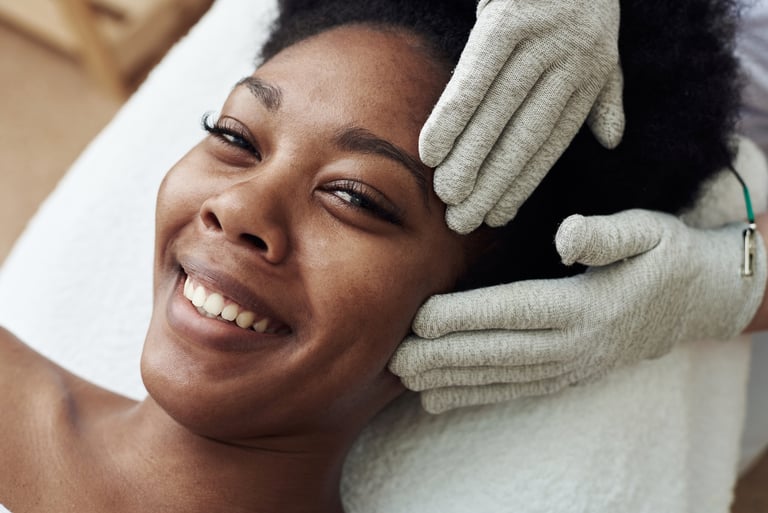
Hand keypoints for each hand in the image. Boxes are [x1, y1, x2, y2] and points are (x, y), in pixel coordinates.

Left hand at [389, 210, 765, 412]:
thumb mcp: (647, 231)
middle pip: (498, 351)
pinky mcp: (567, 376)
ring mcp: (570, 366)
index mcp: (585, 304)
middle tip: (394, 358)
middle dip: (443, 356)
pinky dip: (475, 397)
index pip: (515, 310)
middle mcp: (574, 343)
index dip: (466, 315)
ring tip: (405, 381)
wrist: (698, 301)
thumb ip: (606, 234)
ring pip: (501, 377)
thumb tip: (565, 235)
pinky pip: (515, 391)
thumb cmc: (665, 256)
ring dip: (451, 381)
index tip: (421, 318)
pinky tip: (439, 400)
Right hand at [421, 0, 623, 233]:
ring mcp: (542, 41)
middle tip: (462, 222)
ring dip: (468, 159)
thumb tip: (610, 141)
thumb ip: (606, 95)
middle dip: (492, 184)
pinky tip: (431, 148)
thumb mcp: (605, 46)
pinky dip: (451, 116)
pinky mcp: (509, 21)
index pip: (551, 144)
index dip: (523, 184)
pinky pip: (475, 80)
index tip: (497, 217)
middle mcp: (571, 63)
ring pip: (498, 115)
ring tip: (444, 194)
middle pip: (524, 138)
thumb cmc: (577, 0)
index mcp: (590, 76)